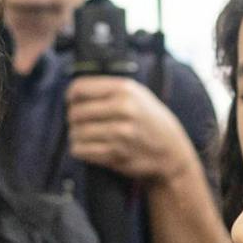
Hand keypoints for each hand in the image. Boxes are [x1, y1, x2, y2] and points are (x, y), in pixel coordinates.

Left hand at [66, 76, 201, 182]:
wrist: (171, 152)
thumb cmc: (151, 122)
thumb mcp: (138, 95)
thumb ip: (109, 90)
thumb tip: (74, 93)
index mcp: (125, 90)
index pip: (80, 88)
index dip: (71, 96)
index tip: (72, 102)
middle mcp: (122, 109)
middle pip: (76, 112)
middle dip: (73, 119)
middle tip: (79, 122)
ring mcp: (119, 133)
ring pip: (76, 133)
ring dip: (76, 136)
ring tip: (85, 136)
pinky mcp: (115, 154)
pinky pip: (81, 150)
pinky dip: (80, 149)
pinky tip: (88, 147)